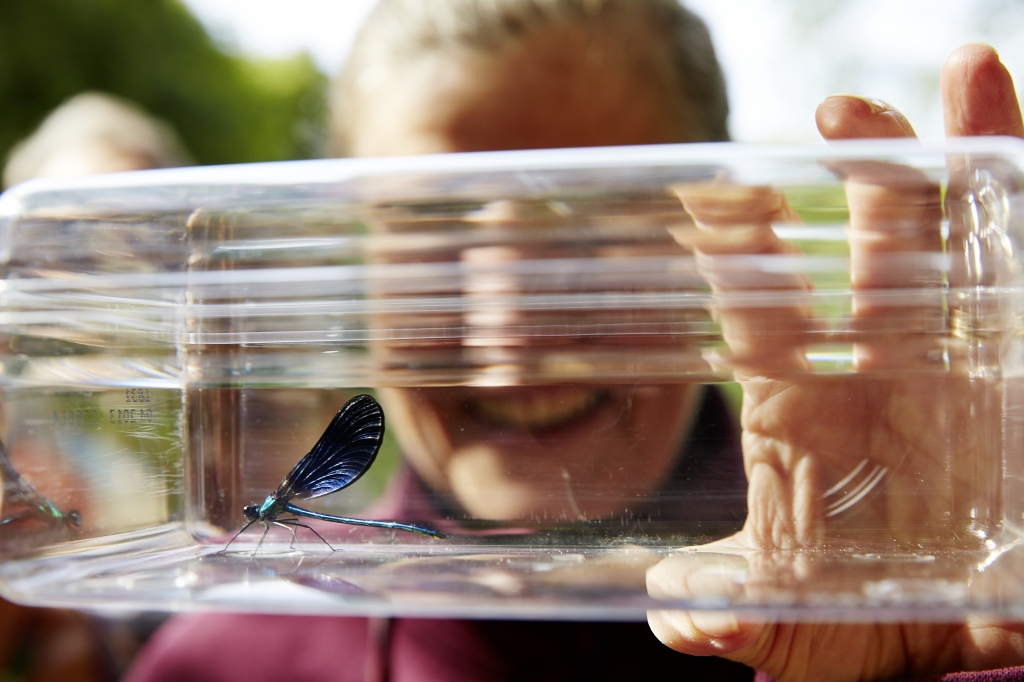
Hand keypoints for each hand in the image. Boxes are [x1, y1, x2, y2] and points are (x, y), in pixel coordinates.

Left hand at [647, 44, 1023, 680]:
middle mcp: (878, 370)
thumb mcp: (794, 624)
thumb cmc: (855, 619)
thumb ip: (739, 616)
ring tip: (969, 75)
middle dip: (866, 180)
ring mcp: (954, 365)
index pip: (763, 315)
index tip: (719, 195)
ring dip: (964, 163)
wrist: (952, 639)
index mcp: (800, 409)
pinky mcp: (1015, 373)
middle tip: (845, 114)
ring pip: (958, 246)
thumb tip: (690, 614)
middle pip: (867, 255)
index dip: (741, 255)